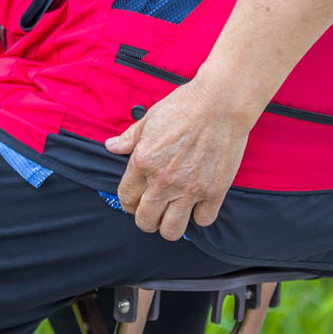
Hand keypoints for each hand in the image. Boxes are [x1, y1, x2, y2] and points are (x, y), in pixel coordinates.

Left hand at [104, 82, 252, 238]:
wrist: (221, 103)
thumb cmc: (185, 106)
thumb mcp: (149, 119)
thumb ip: (129, 138)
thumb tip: (111, 147)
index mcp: (143, 162)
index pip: (125, 199)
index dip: (128, 203)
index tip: (135, 201)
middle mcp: (163, 180)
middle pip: (145, 221)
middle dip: (146, 220)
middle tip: (153, 211)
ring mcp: (190, 189)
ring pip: (172, 230)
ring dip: (169, 225)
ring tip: (173, 214)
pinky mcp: (214, 191)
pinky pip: (203, 220)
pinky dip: (200, 216)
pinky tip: (198, 204)